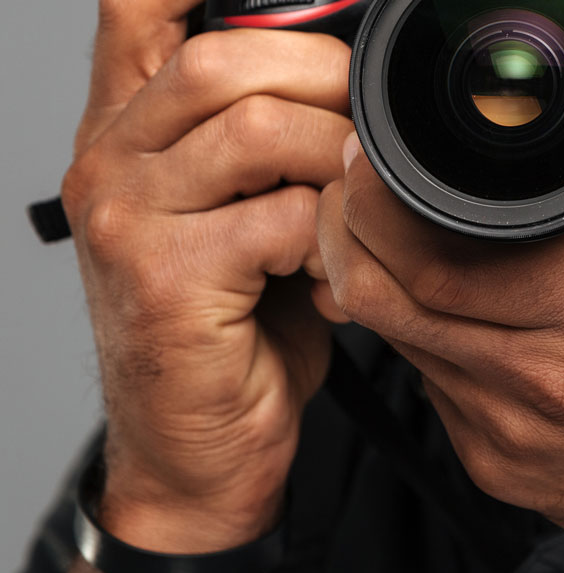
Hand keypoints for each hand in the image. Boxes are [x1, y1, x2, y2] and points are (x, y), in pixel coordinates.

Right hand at [62, 0, 352, 549]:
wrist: (195, 450)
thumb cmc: (230, 337)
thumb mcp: (243, 222)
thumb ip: (273, 152)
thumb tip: (355, 96)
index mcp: (127, 132)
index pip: (141, 8)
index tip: (312, 12)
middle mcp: (111, 160)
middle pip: (224, 56)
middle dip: (324, 83)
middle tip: (363, 139)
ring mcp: (129, 216)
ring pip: (260, 128)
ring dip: (337, 164)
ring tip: (352, 214)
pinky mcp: (166, 277)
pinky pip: (281, 216)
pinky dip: (333, 241)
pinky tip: (333, 275)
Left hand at [317, 5, 563, 572]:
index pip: (433, 258)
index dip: (375, 205)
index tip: (370, 162)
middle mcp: (539, 379)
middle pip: (387, 300)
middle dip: (349, 236)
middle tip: (356, 192)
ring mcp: (511, 434)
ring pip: (399, 348)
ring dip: (381, 288)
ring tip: (396, 242)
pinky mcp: (503, 472)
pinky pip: (432, 395)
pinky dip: (424, 347)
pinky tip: (452, 317)